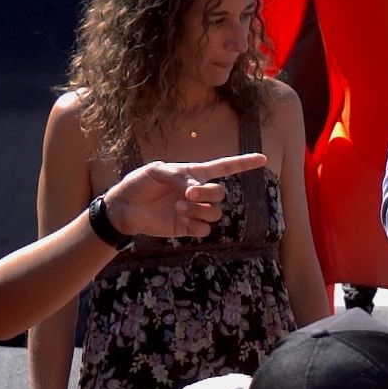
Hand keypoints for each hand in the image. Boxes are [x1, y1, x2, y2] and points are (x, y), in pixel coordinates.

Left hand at [99, 146, 265, 239]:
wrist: (124, 207)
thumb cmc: (139, 183)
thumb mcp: (157, 170)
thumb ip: (179, 176)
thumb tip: (196, 191)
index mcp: (194, 174)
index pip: (224, 167)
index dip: (244, 163)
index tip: (263, 159)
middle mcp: (198, 192)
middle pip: (221, 194)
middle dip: (207, 194)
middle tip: (186, 194)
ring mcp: (194, 211)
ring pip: (215, 213)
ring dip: (200, 210)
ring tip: (179, 207)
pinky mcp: (187, 227)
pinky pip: (205, 229)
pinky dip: (196, 224)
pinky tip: (181, 219)